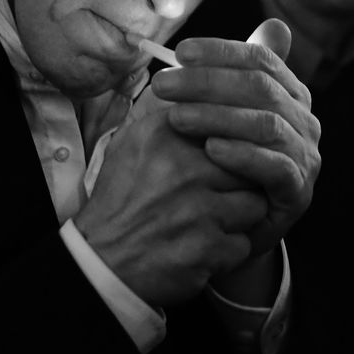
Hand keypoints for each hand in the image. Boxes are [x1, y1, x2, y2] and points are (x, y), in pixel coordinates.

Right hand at [73, 100, 267, 306]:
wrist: (98, 262)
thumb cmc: (120, 201)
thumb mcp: (131, 143)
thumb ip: (168, 114)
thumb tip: (201, 91)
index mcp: (167, 135)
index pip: (230, 125)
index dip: (236, 144)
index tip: (228, 158)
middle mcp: (184, 169)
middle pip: (249, 163)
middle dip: (242, 181)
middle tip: (223, 193)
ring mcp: (198, 210)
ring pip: (255, 204)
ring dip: (240, 217)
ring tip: (215, 221)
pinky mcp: (207, 249)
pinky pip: (243, 243)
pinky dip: (228, 251)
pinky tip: (204, 248)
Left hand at [153, 18, 320, 257]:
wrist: (228, 225)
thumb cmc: (222, 161)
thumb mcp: (221, 112)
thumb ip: (231, 72)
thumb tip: (270, 23)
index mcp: (289, 93)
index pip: (261, 60)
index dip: (221, 52)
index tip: (180, 52)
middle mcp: (303, 120)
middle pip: (261, 88)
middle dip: (207, 82)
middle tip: (163, 85)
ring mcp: (305, 156)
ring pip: (266, 125)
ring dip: (218, 117)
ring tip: (177, 118)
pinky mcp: (298, 191)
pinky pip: (275, 168)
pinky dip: (243, 156)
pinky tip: (211, 149)